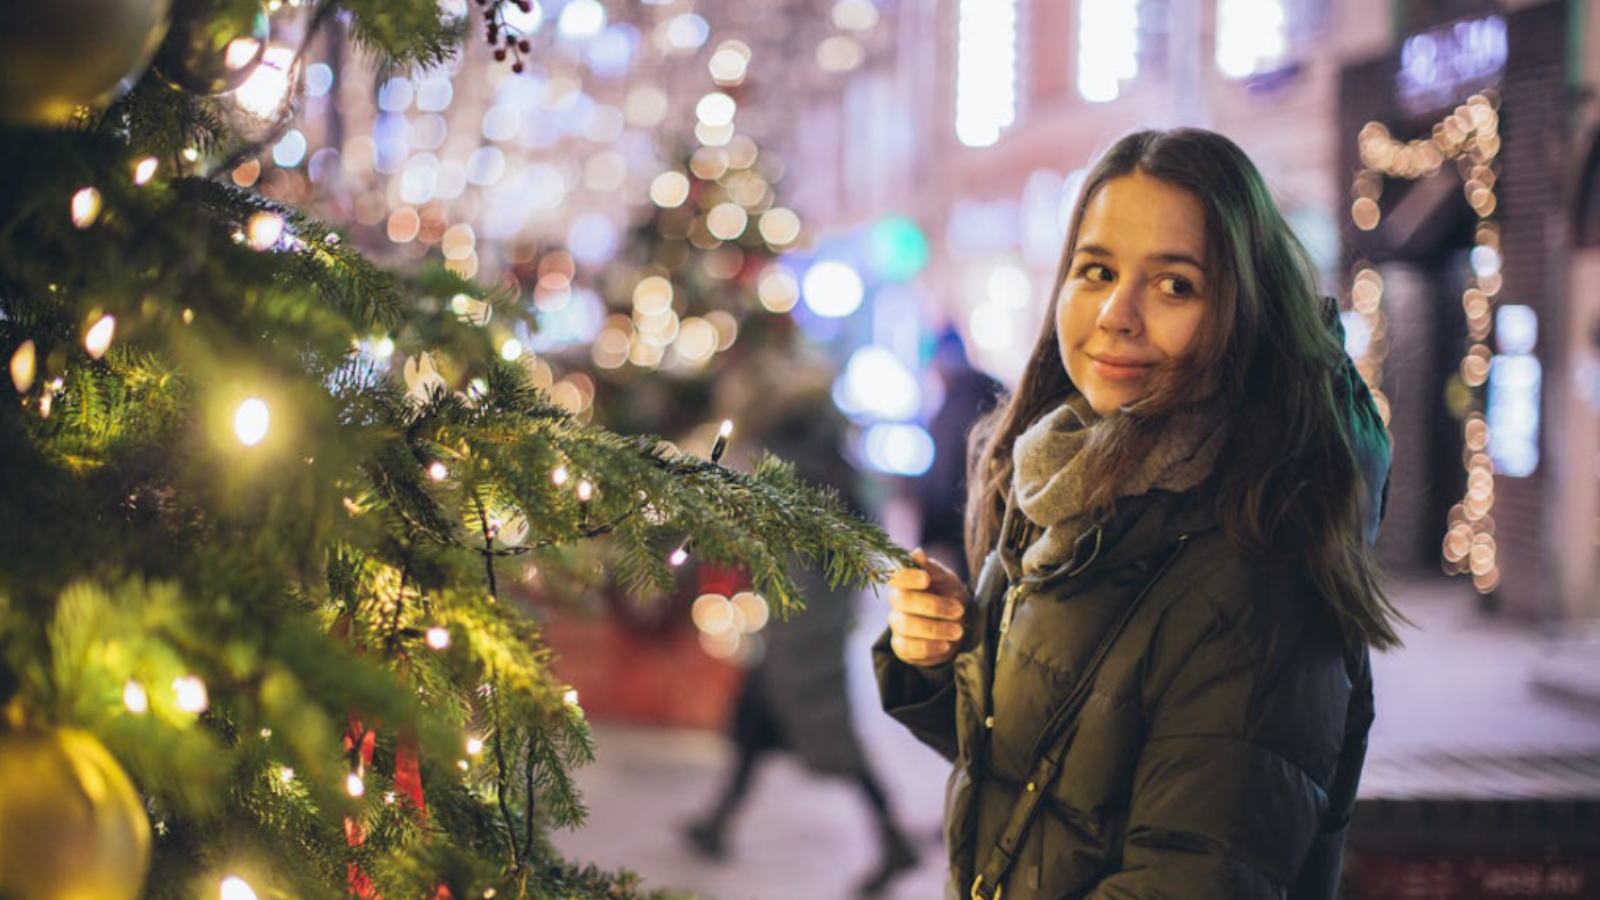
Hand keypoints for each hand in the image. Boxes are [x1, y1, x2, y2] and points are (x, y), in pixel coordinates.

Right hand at [887, 549, 969, 666]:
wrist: (959, 626)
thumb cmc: (950, 597)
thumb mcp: (948, 581)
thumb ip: (933, 569)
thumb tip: (917, 553)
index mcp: (906, 582)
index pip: (896, 576)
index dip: (908, 577)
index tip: (927, 579)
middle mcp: (897, 603)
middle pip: (902, 601)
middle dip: (933, 606)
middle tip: (959, 610)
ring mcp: (897, 625)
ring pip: (906, 625)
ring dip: (935, 628)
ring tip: (958, 631)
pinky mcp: (902, 647)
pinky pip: (907, 648)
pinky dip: (928, 647)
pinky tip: (946, 645)